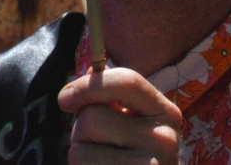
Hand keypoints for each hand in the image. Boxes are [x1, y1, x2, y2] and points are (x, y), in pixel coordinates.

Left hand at [57, 66, 182, 164]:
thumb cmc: (130, 161)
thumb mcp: (131, 127)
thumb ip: (112, 100)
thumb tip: (84, 75)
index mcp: (166, 114)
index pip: (127, 81)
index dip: (87, 85)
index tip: (64, 99)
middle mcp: (165, 140)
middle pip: (92, 118)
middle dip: (82, 134)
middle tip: (99, 150)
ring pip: (80, 150)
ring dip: (79, 160)